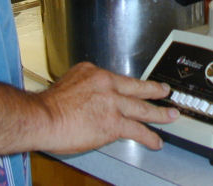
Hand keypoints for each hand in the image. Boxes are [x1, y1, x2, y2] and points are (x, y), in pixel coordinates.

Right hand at [37, 62, 178, 152]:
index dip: (125, 86)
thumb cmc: (47, 106)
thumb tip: (88, 101)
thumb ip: (82, 89)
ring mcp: (112, 102)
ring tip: (170, 115)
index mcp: (92, 72)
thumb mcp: (66, 83)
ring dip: (159, 113)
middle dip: (154, 90)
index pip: (116, 78)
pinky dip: (149, 136)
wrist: (42, 117)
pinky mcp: (114, 123)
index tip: (132, 88)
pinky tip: (156, 140)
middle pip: (136, 86)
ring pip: (142, 107)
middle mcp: (106, 83)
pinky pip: (137, 130)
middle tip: (165, 91)